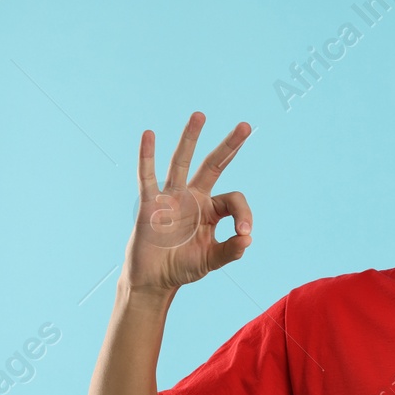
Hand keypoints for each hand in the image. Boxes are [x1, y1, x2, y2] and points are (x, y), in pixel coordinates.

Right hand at [125, 112, 253, 295]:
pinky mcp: (149, 203)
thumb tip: (247, 239)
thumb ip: (230, 251)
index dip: (244, 214)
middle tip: (246, 125)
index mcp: (212, 210)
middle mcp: (193, 197)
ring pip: (182, 162)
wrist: (154, 279)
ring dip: (190, 138)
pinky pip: (147, 177)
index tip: (244, 233)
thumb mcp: (211, 261)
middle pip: (213, 165)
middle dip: (229, 146)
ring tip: (200, 115)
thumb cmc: (183, 267)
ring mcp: (171, 197)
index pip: (234, 200)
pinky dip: (147, 156)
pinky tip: (149, 135)